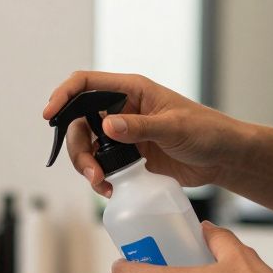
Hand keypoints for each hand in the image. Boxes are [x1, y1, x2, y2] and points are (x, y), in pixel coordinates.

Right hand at [43, 71, 245, 196]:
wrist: (223, 159)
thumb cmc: (207, 132)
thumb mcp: (175, 127)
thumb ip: (140, 126)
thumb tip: (107, 127)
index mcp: (131, 91)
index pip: (85, 84)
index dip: (63, 95)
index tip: (49, 115)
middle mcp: (120, 110)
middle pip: (78, 123)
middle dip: (78, 149)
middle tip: (91, 171)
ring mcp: (121, 134)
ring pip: (85, 147)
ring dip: (85, 167)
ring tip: (101, 184)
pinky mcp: (125, 156)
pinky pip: (99, 165)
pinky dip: (98, 178)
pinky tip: (108, 188)